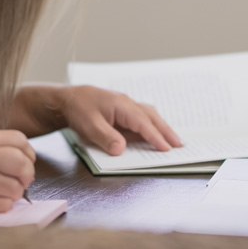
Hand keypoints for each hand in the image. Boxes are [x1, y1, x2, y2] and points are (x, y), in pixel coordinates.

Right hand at [0, 128, 35, 212]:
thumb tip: (23, 156)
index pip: (21, 141)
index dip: (28, 153)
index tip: (26, 160)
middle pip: (24, 165)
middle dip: (27, 174)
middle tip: (21, 179)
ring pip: (17, 188)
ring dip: (14, 191)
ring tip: (1, 190)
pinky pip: (5, 205)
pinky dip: (3, 204)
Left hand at [61, 85, 183, 155]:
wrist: (68, 99)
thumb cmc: (78, 109)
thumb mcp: (88, 126)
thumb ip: (105, 138)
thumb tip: (121, 150)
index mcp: (121, 105)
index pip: (142, 123)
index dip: (155, 136)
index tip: (166, 148)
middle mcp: (127, 103)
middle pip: (151, 117)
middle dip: (166, 131)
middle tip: (179, 145)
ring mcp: (126, 106)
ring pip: (149, 115)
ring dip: (161, 127)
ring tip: (173, 139)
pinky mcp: (123, 110)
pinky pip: (142, 117)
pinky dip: (152, 124)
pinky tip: (155, 131)